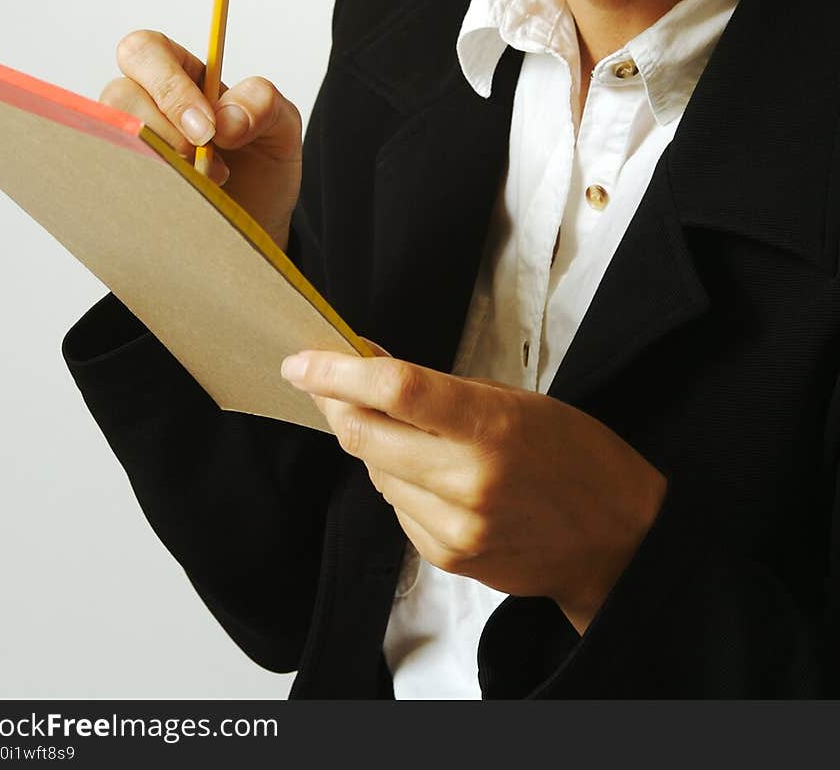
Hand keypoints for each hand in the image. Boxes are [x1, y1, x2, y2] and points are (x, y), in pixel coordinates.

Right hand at [101, 29, 301, 249]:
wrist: (256, 224)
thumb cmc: (262, 166)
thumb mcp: (281, 125)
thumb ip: (263, 103)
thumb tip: (225, 118)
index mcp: (180, 74)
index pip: (145, 51)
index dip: (168, 85)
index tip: (207, 129)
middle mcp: (145, 105)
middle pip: (118, 95)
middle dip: (163, 129)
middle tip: (201, 157)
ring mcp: (130, 146)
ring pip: (113, 139)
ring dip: (160, 164)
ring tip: (203, 183)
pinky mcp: (124, 184)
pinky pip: (114, 181)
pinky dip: (149, 191)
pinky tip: (183, 200)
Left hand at [280, 349, 666, 633]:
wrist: (617, 539)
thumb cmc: (573, 454)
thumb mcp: (515, 399)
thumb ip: (438, 388)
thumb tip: (369, 359)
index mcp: (490, 426)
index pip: (395, 390)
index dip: (337, 372)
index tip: (301, 361)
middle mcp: (467, 480)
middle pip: (365, 436)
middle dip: (335, 404)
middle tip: (322, 382)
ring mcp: (454, 526)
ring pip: (375, 473)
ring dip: (371, 443)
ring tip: (398, 427)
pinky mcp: (448, 558)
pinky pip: (397, 509)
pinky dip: (398, 482)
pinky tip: (427, 472)